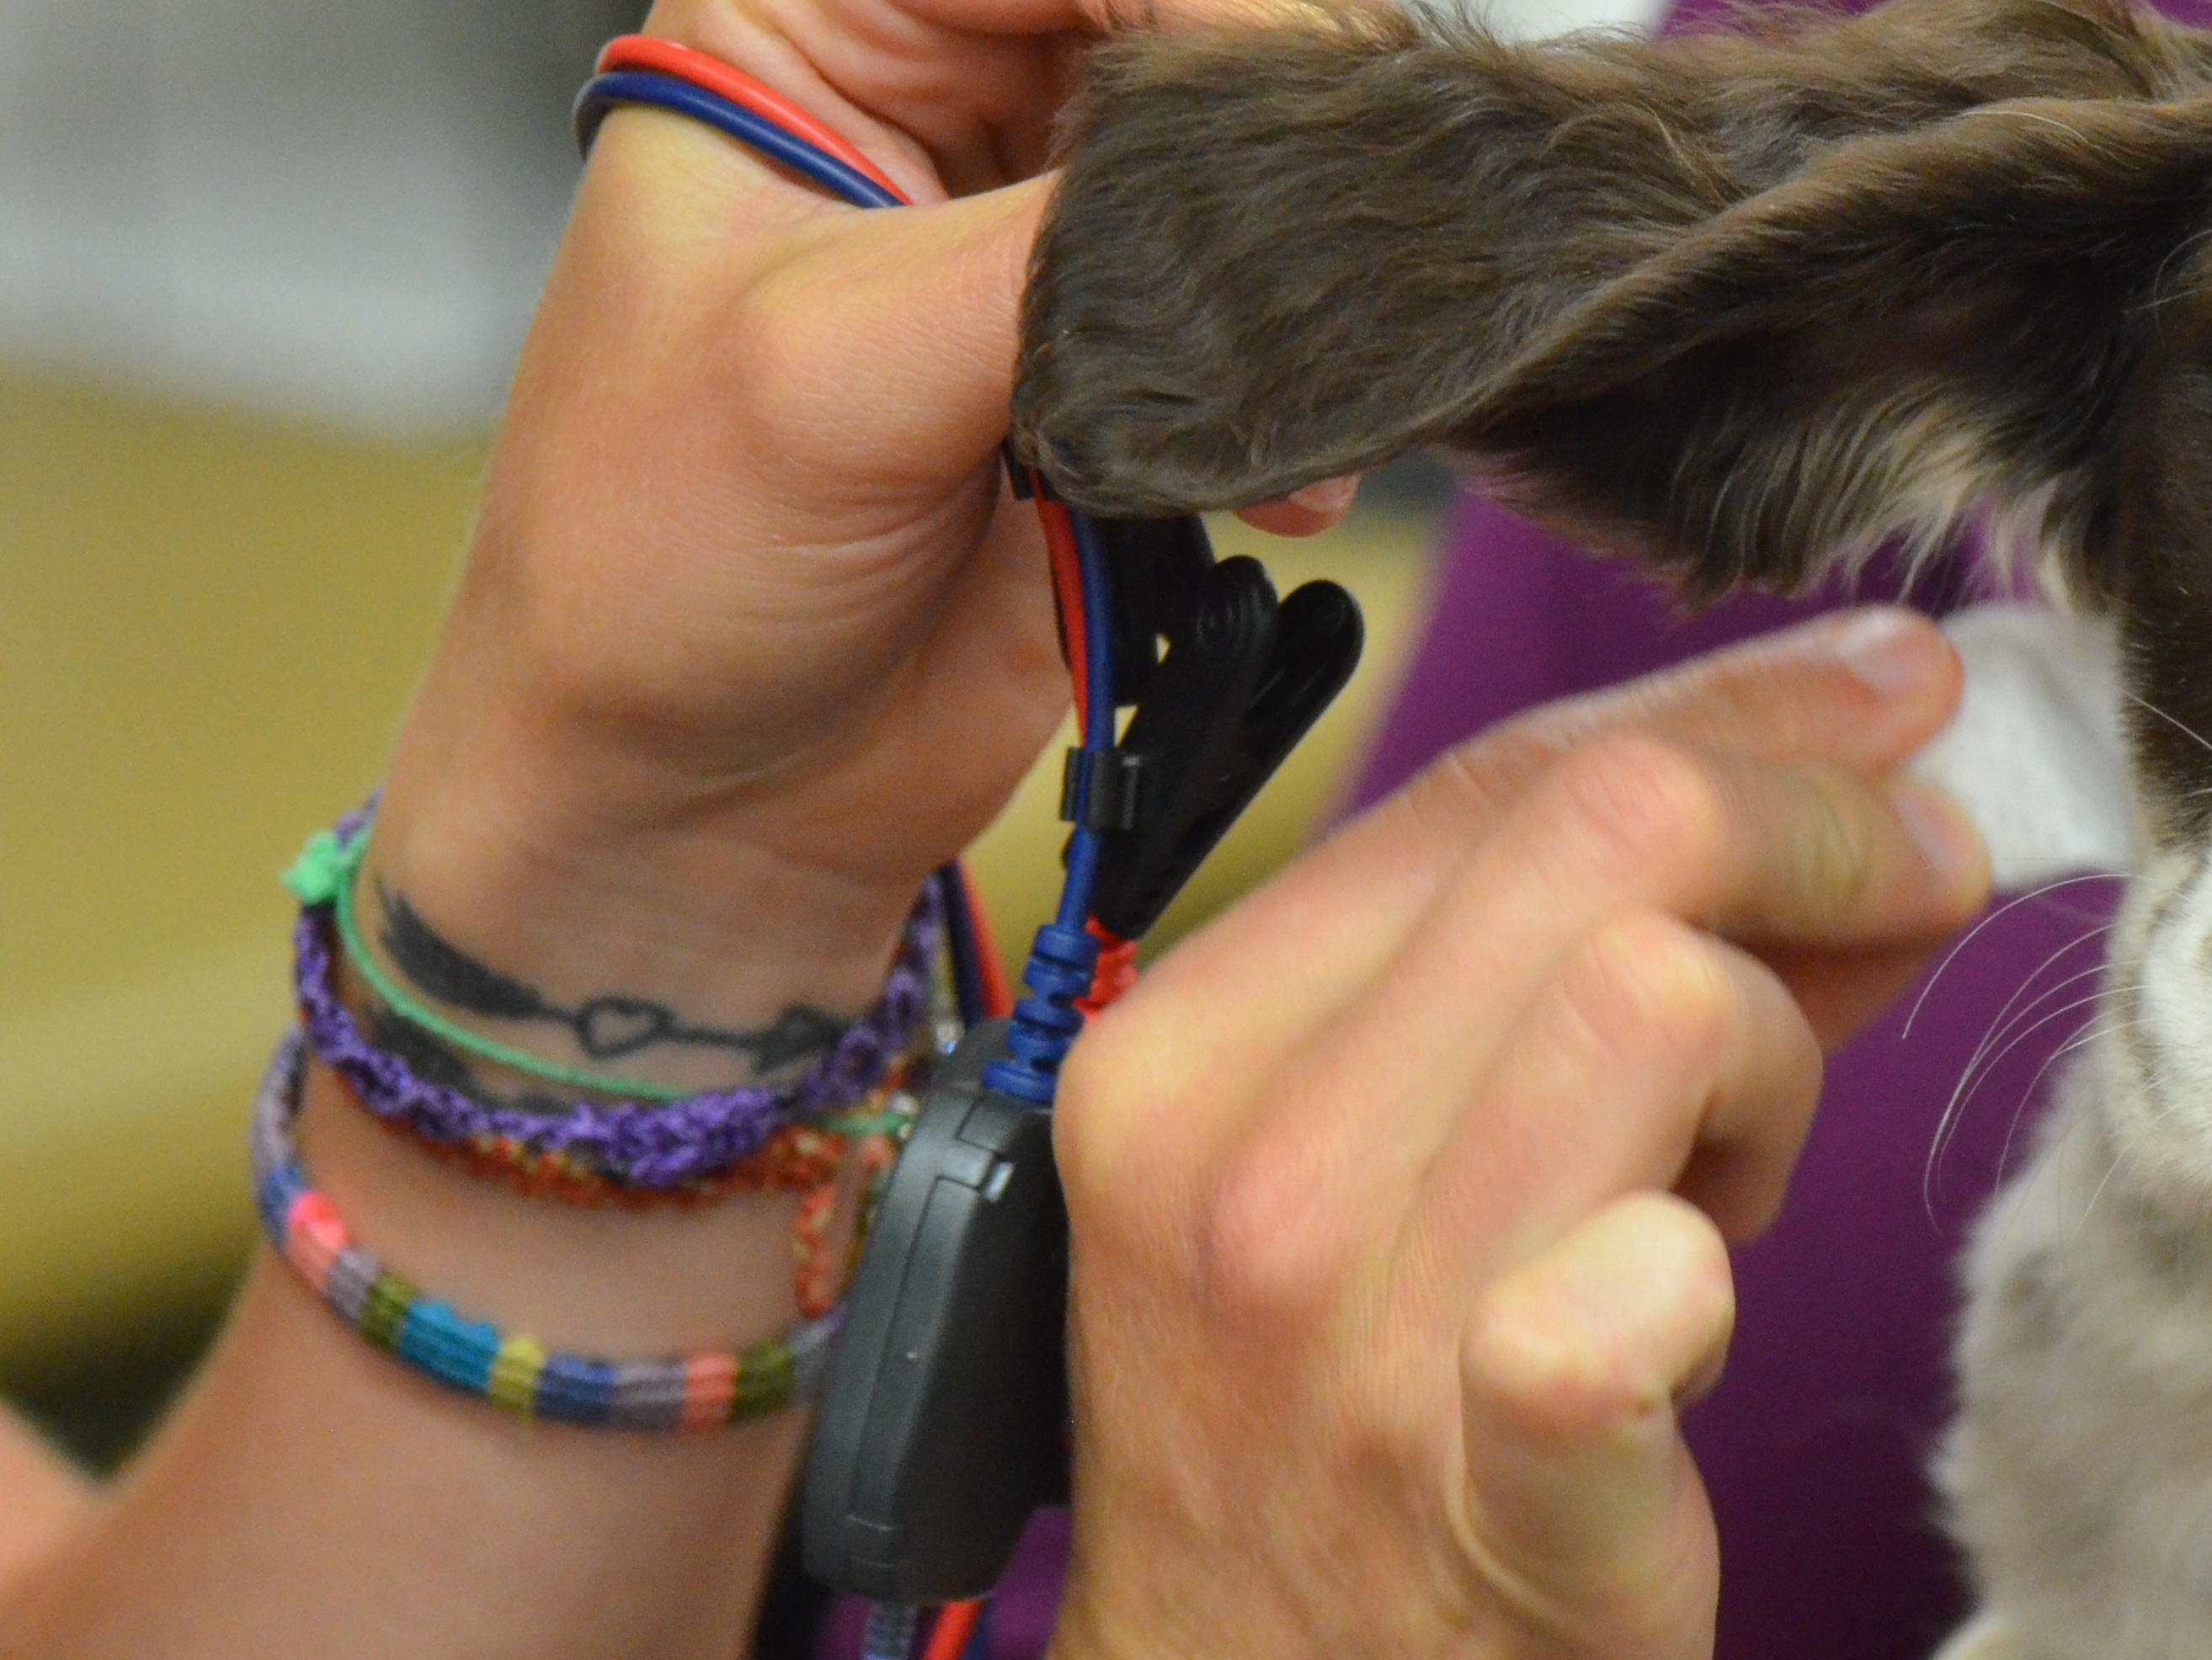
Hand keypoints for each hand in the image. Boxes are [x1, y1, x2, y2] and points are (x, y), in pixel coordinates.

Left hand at [365, 0, 1332, 1024]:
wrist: (690, 807)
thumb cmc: (658, 567)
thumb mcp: (836, 370)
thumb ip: (1062, 259)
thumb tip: (1283, 193)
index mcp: (818, 14)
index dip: (1209, 15)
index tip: (1301, 128)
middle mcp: (942, 92)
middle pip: (1188, 28)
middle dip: (1278, 147)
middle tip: (1332, 274)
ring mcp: (1046, 235)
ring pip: (1257, 177)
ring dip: (1309, 283)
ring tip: (1296, 412)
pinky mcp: (1131, 372)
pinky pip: (1276, 327)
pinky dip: (1315, 392)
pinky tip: (1295, 480)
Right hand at [992, 610, 1989, 1659]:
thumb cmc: (1337, 1519)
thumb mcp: (1405, 1203)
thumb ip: (1581, 1003)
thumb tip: (1837, 826)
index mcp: (1194, 1049)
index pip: (1501, 775)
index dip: (1741, 718)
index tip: (1897, 717)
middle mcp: (1243, 1161)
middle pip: (1595, 834)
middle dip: (1821, 825)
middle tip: (1932, 884)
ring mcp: (1350, 1338)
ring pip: (1649, 1000)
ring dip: (1769, 1055)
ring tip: (1740, 1184)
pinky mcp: (1488, 1508)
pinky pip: (1599, 1315)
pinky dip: (1683, 1269)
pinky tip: (1697, 1297)